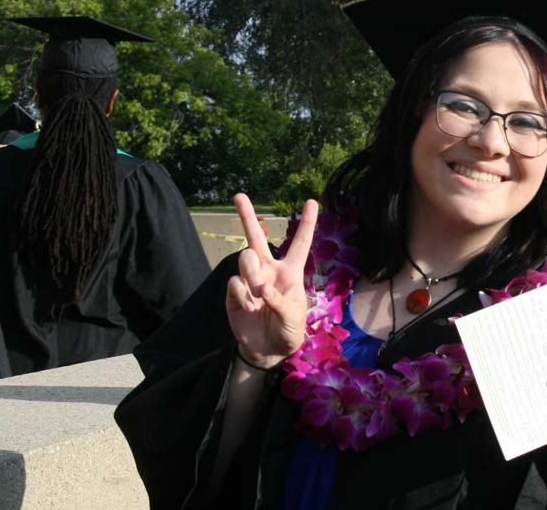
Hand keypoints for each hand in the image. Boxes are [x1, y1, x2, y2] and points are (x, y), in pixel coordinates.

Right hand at [225, 194, 316, 369]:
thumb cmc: (288, 332)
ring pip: (245, 258)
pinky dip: (241, 295)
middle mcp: (269, 270)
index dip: (307, 223)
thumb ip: (280, 302)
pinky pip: (234, 282)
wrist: (267, 351)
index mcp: (291, 272)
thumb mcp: (294, 319)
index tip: (312, 201)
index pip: (299, 243)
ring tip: (257, 295)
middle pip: (256, 237)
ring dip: (251, 274)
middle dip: (247, 215)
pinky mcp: (235, 292)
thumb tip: (262, 288)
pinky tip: (248, 308)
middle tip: (238, 196)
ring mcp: (250, 279)